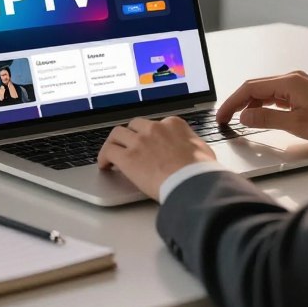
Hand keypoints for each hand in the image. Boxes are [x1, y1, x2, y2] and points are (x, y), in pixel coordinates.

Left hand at [98, 116, 215, 199]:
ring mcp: (139, 141)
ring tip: (112, 153)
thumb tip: (195, 151)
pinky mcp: (128, 157)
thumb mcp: (203, 150)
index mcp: (173, 124)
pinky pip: (109, 151)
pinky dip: (104, 156)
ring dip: (114, 143)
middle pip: (134, 126)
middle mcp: (154, 128)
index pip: (156, 124)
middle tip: (129, 146)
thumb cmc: (201, 170)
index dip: (149, 135)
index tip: (148, 143)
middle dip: (130, 135)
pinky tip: (105, 165)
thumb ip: (193, 145)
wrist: (193, 182)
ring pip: (117, 134)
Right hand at [216, 70, 307, 142]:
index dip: (232, 102)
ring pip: (265, 92)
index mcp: (288, 82)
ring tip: (240, 120)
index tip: (222, 115)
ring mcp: (297, 84)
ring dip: (250, 105)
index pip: (250, 88)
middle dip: (237, 102)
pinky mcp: (301, 92)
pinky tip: (260, 116)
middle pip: (255, 87)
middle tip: (225, 118)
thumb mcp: (296, 124)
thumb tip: (244, 117)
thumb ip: (267, 119)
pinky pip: (275, 96)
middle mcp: (291, 78)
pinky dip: (264, 105)